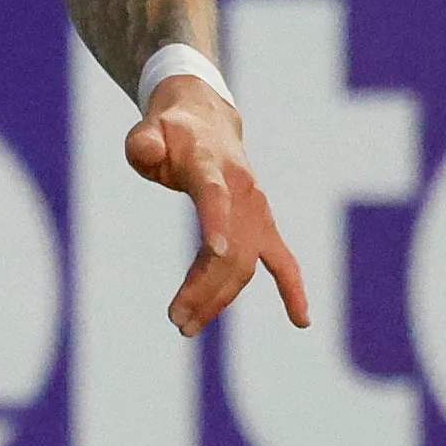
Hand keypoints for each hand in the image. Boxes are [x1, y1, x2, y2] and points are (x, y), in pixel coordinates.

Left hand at [126, 77, 311, 336]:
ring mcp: (256, 209)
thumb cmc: (170, 132)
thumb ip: (144, 142)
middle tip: (176, 318)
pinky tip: (301, 321)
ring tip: (187, 324)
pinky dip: (292, 289)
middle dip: (206, 286)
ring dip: (221, 298)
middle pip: (230, 246)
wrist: (206, 120)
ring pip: (245, 263)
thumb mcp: (149, 130)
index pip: (215, 196)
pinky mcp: (263, 225)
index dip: (217, 222)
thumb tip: (146, 149)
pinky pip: (283, 260)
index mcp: (210, 165)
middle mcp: (241, 189)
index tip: (214, 252)